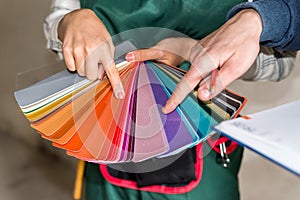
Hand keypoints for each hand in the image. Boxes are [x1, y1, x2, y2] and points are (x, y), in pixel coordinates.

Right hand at [58, 9, 124, 98]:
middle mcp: (89, 50)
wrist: (78, 18)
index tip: (120, 95)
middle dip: (93, 72)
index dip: (116, 84)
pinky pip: (70, 67)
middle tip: (94, 61)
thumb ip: (108, 60)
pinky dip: (74, 64)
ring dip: (84, 67)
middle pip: (91, 76)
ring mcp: (76, 50)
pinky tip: (78, 54)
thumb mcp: (108, 43)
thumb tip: (101, 76)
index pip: (111, 71)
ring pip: (81, 72)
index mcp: (103, 48)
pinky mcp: (66, 49)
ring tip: (86, 55)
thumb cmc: (95, 30)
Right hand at [128, 9, 261, 113]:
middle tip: (219, 78)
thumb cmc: (243, 43)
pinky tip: (218, 65)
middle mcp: (197, 56)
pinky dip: (205, 71)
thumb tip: (202, 95)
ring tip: (224, 67)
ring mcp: (197, 52)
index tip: (167, 108)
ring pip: (196, 74)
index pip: (186, 84)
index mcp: (204, 61)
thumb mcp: (236, 67)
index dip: (176, 98)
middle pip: (191, 81)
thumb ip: (218, 82)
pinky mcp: (199, 51)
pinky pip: (198, 66)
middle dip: (199, 88)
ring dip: (206, 78)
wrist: (245, 23)